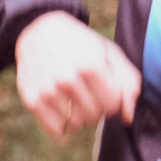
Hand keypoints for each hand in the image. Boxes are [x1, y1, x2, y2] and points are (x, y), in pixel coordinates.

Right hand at [15, 12, 142, 137]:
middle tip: (89, 92)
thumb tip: (128, 117)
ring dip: (79, 115)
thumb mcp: (108, 52)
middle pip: (95, 115)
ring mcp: (48, 90)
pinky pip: (56, 130)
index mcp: (90, 65)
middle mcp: (67, 78)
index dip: (112, 98)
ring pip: (76, 124)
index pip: (112, 104)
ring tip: (75, 97)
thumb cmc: (80, 44)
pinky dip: (61, 124)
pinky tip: (62, 107)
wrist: (38, 30)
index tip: (105, 89)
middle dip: (96, 107)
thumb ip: (128, 82)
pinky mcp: (32, 99)